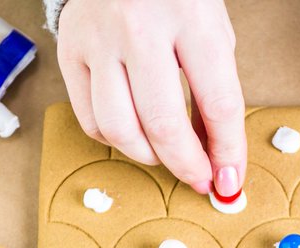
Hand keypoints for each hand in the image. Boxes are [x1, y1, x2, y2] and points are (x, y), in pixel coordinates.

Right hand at [57, 0, 246, 196]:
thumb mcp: (209, 30)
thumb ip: (214, 90)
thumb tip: (217, 156)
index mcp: (191, 17)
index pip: (217, 102)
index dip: (227, 151)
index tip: (229, 179)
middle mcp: (140, 28)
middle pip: (163, 124)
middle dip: (186, 165)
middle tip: (199, 178)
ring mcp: (99, 40)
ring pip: (120, 130)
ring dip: (149, 156)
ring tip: (164, 153)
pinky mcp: (70, 52)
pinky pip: (91, 120)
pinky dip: (115, 140)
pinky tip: (133, 131)